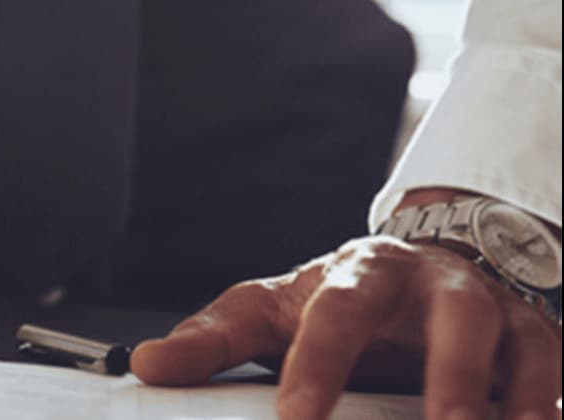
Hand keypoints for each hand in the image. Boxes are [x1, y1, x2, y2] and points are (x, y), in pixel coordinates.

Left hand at [131, 237, 561, 419]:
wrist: (419, 263)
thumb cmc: (337, 296)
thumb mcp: (270, 309)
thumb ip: (212, 338)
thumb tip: (145, 363)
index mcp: (359, 274)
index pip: (335, 315)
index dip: (317, 367)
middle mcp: (434, 286)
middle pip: (452, 320)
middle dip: (450, 377)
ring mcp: (493, 312)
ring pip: (516, 346)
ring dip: (512, 399)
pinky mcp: (537, 340)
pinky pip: (552, 375)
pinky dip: (545, 407)